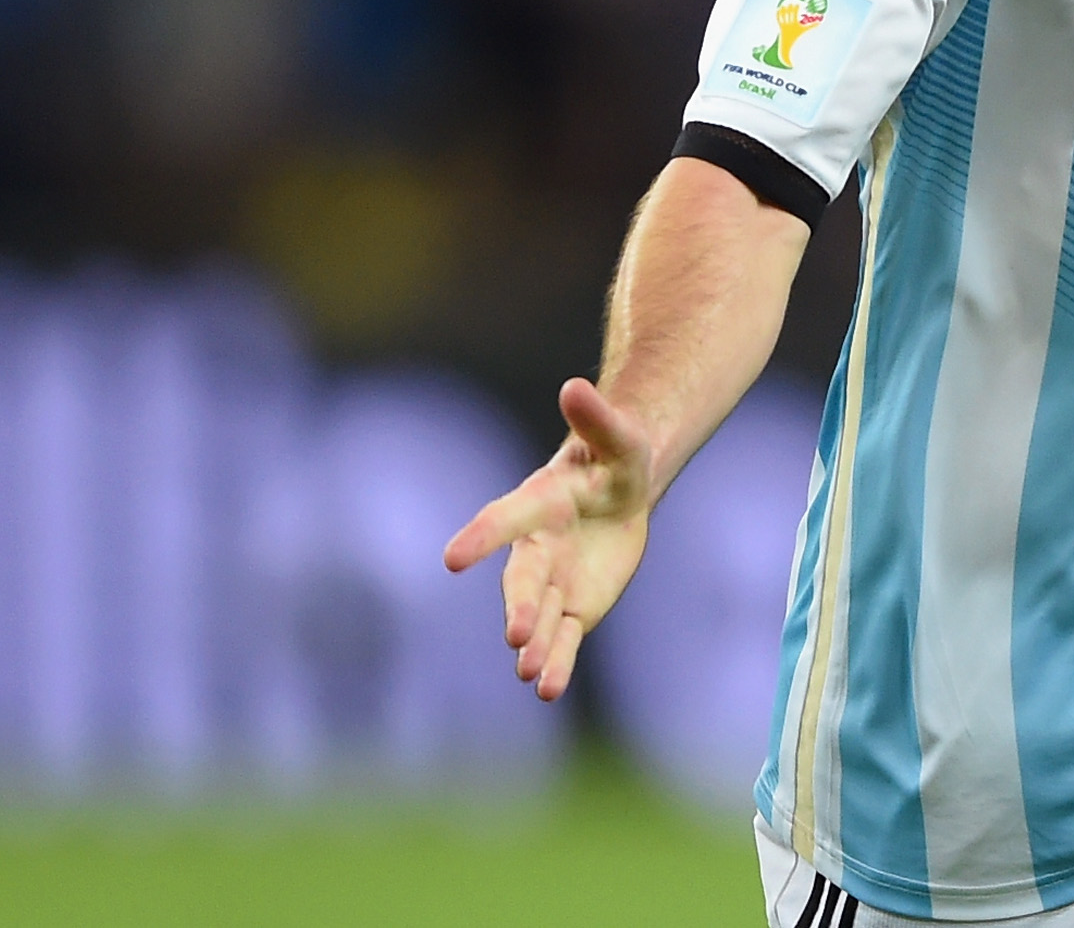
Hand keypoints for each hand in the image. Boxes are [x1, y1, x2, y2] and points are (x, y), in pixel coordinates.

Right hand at [443, 376, 658, 701]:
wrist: (621, 494)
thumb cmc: (616, 459)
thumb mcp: (620, 438)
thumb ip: (597, 418)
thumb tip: (576, 385)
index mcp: (538, 503)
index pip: (505, 519)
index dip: (481, 537)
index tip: (452, 557)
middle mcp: (536, 549)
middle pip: (522, 581)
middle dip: (519, 606)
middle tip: (518, 633)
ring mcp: (553, 583)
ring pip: (540, 619)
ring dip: (535, 646)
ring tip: (529, 674)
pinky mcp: (574, 610)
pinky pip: (563, 640)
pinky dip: (556, 664)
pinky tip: (547, 689)